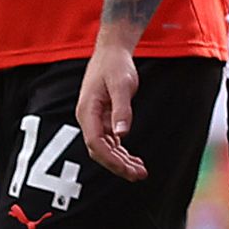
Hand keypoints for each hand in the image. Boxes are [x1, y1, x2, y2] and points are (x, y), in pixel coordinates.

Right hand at [77, 45, 145, 178]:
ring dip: (121, 161)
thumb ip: (122, 110)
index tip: (128, 169)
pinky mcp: (102, 119)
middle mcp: (88, 118)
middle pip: (99, 150)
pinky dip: (121, 152)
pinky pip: (110, 141)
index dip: (111, 159)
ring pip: (105, 148)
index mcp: (88, 111)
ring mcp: (94, 119)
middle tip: (140, 175)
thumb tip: (122, 134)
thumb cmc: (116, 67)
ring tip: (140, 172)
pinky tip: (133, 160)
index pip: (96, 143)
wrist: (111, 52)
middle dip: (118, 165)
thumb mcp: (122, 85)